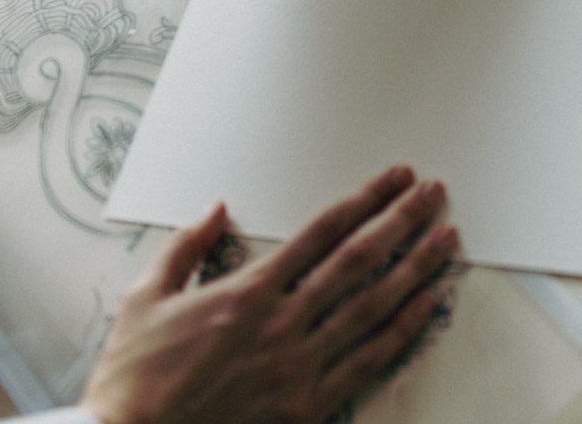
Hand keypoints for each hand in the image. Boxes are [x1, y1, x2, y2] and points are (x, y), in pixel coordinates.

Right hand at [80, 167, 458, 423]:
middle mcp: (281, 323)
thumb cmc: (134, 379)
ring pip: (373, 306)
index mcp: (247, 292)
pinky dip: (402, 330)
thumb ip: (185, 247)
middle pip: (358, 260)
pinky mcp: (307, 404)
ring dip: (416, 269)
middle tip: (434, 193)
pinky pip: (368, 361)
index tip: (395, 179)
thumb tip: (215, 207)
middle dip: (402, 221)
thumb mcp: (144, 299)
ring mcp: (299, 365)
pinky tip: (427, 305)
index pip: (322, 231)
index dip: (365, 200)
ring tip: (447, 240)